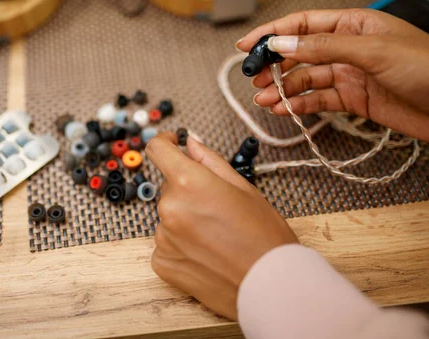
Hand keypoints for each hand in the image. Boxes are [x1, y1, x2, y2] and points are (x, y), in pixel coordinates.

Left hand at [145, 132, 297, 319]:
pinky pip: (166, 243)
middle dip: (188, 191)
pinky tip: (207, 253)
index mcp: (189, 183)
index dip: (165, 143)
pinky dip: (181, 245)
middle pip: (170, 188)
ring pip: (169, 216)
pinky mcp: (161, 263)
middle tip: (218, 209)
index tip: (172, 144)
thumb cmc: (265, 236)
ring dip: (185, 219)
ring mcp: (163, 238)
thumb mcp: (244, 187)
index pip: (157, 150)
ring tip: (217, 237)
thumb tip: (190, 144)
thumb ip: (210, 161)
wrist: (271, 285)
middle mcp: (169, 208)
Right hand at [237, 8, 428, 143]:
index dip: (273, 33)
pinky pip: (319, 101)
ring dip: (284, 90)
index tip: (248, 46)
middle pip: (300, 54)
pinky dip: (300, 105)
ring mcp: (350, 75)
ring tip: (265, 100)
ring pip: (306, 80)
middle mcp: (348, 48)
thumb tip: (284, 42)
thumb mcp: (373, 51)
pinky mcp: (355, 100)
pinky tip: (285, 110)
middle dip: (275, 66)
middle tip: (255, 79)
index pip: (303, 24)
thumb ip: (324, 46)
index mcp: (353, 25)